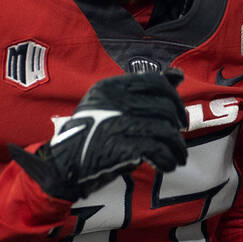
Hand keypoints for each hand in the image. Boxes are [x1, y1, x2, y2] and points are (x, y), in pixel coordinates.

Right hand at [9, 69, 187, 199]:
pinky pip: (157, 150)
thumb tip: (177, 75)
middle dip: (178, 127)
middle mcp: (113, 102)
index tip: (180, 117)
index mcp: (111, 87)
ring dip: (177, 147)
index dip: (175, 99)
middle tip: (178, 142)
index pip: (155, 82)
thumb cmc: (90, 135)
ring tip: (177, 158)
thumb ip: (141, 91)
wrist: (62, 166)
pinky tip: (167, 165)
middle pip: (164, 108)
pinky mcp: (118, 148)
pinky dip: (167, 159)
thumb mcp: (109, 105)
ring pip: (164, 130)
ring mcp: (115, 124)